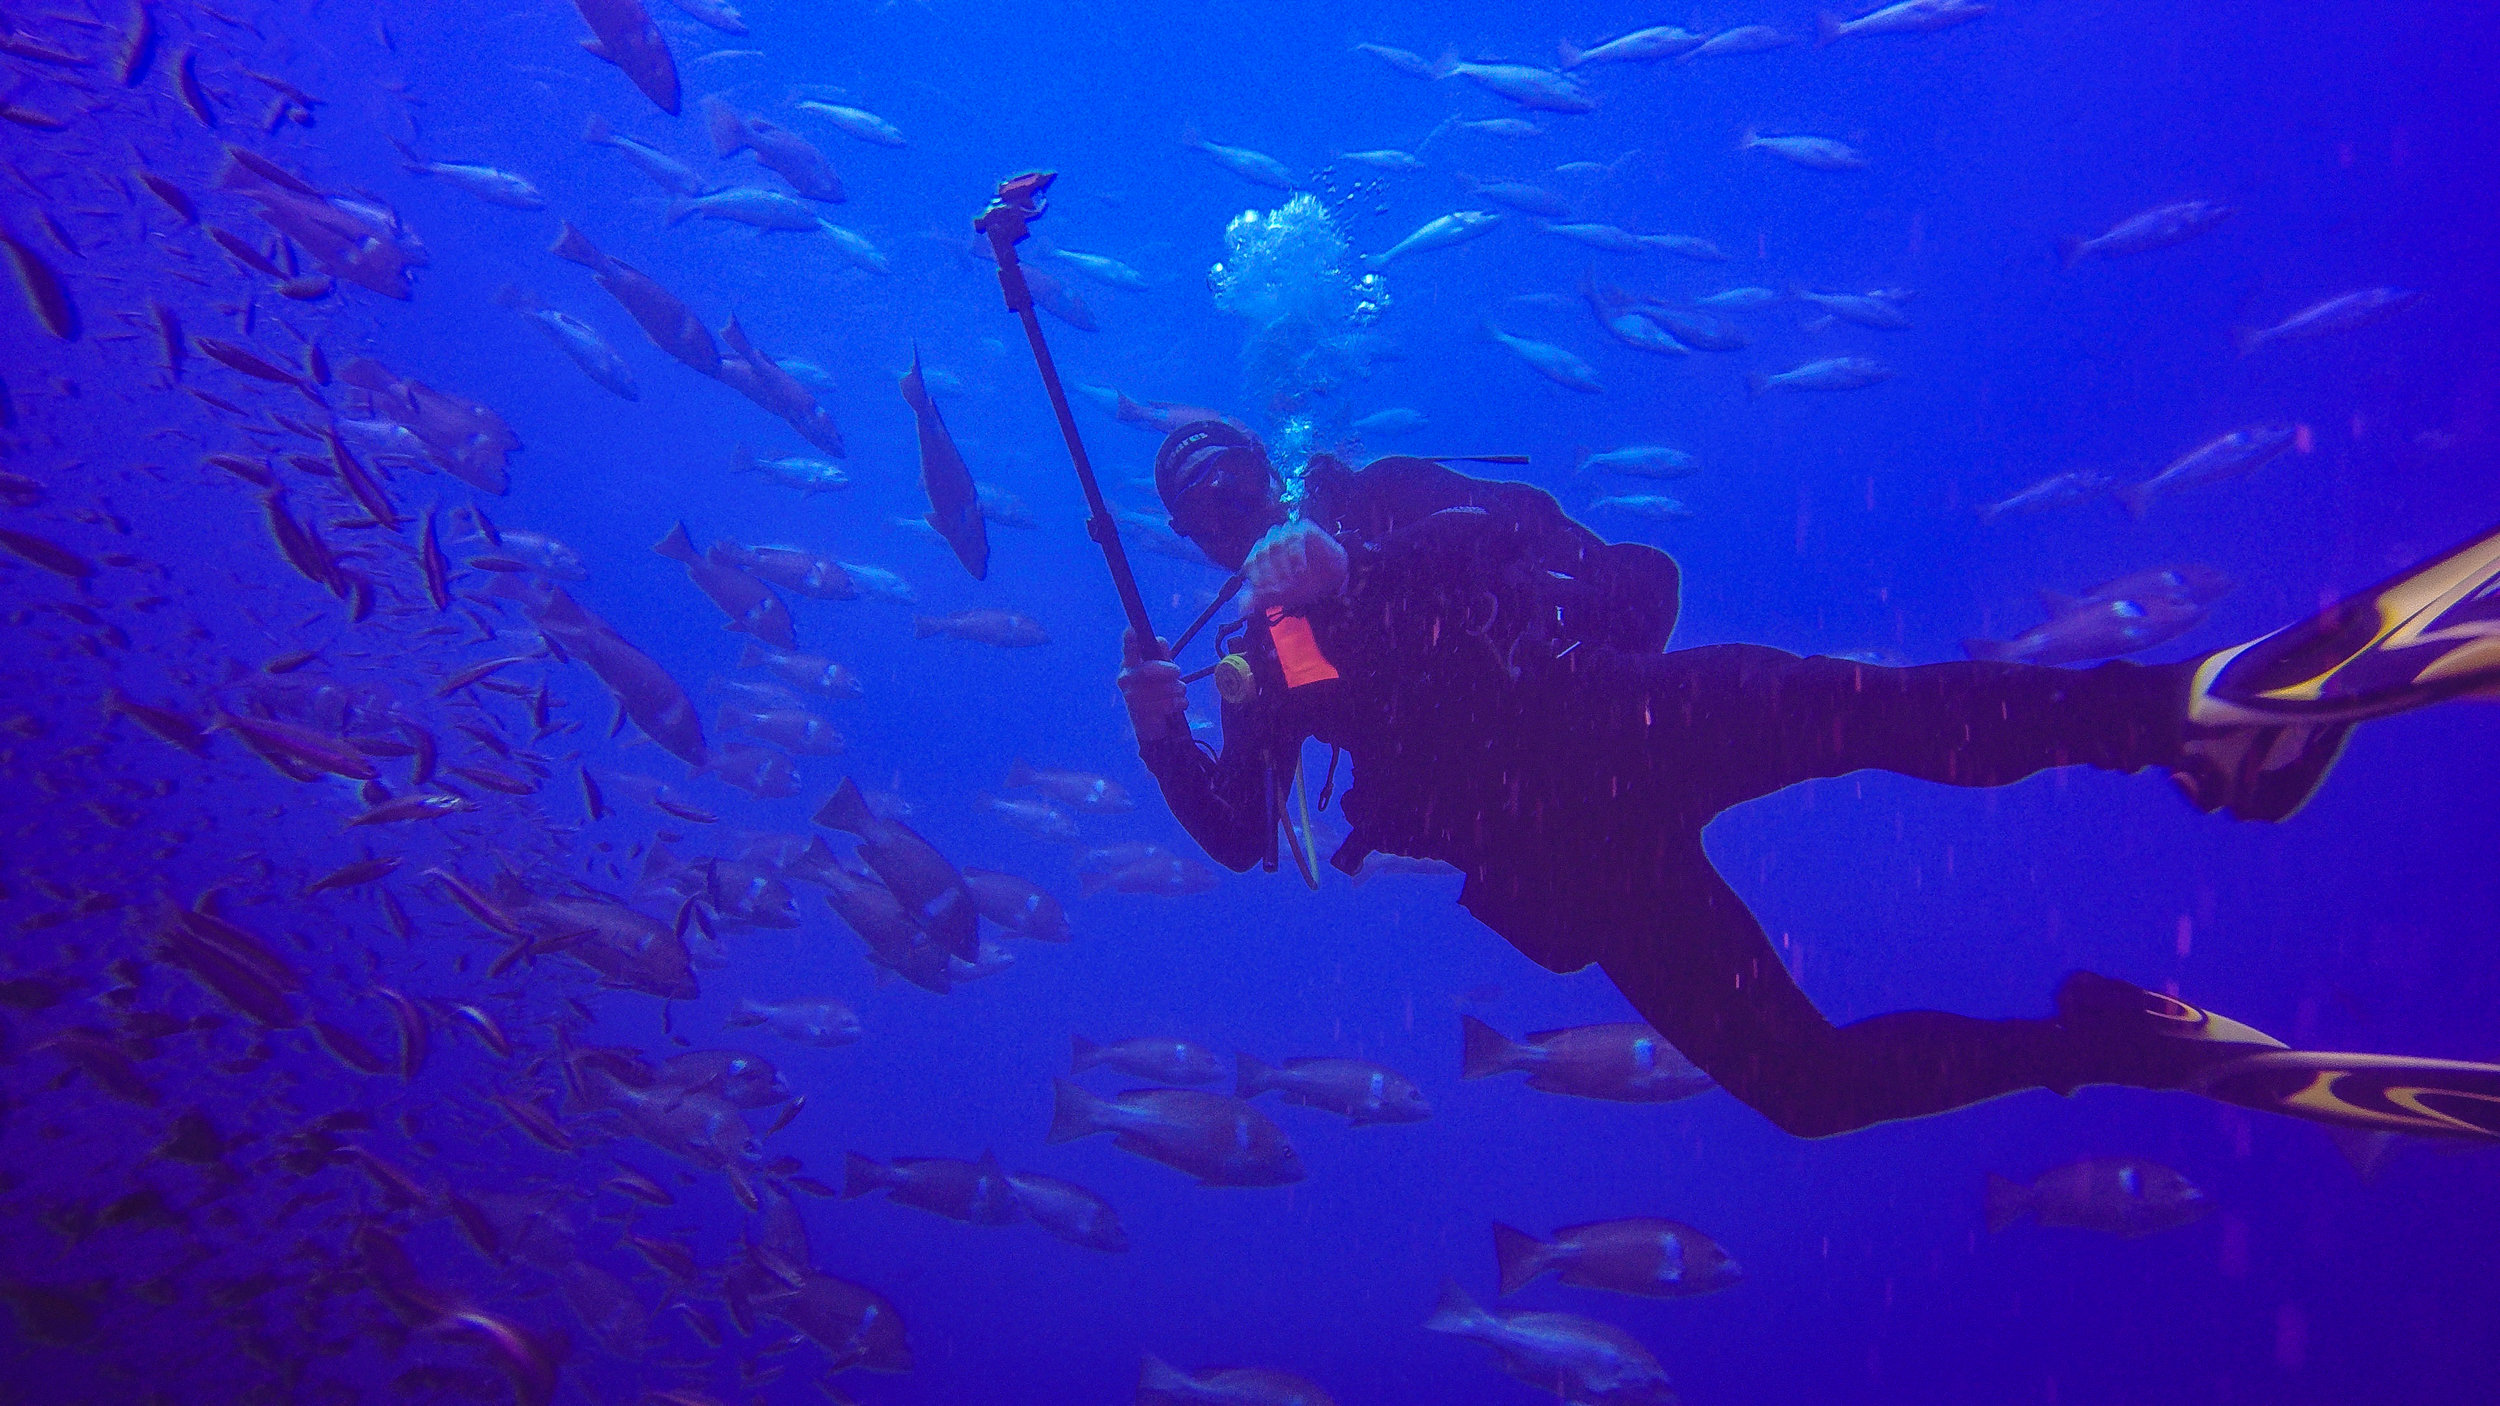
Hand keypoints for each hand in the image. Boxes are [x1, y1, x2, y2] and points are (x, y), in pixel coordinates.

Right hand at [1117, 629, 1185, 743]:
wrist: (1148, 723)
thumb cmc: (1154, 690)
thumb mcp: (1159, 672)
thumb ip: (1161, 656)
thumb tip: (1160, 641)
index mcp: (1129, 666)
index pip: (1129, 652)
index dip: (1130, 642)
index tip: (1131, 630)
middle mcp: (1126, 680)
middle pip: (1148, 670)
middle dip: (1167, 670)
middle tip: (1178, 671)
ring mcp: (1132, 697)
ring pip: (1163, 689)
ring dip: (1179, 689)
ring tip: (1181, 690)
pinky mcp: (1142, 713)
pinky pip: (1168, 704)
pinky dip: (1180, 703)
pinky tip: (1179, 703)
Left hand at [1239, 519, 1347, 615]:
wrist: (1332, 576)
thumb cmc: (1304, 583)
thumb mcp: (1280, 595)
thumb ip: (1260, 599)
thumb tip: (1241, 610)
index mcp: (1260, 552)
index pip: (1250, 564)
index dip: (1257, 580)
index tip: (1266, 595)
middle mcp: (1271, 539)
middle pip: (1261, 554)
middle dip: (1270, 576)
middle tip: (1281, 591)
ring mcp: (1287, 531)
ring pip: (1275, 545)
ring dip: (1282, 567)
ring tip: (1292, 583)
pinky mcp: (1304, 527)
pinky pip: (1295, 538)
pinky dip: (1296, 556)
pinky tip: (1301, 570)